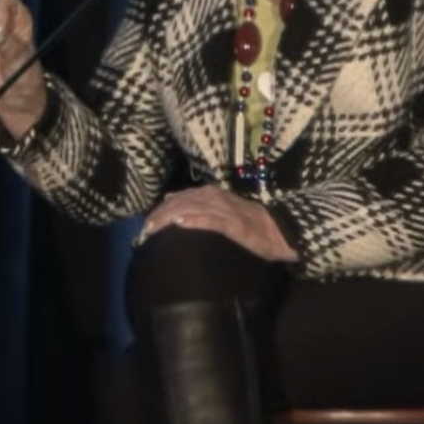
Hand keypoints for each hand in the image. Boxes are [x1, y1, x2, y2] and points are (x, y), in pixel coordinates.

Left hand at [136, 186, 298, 261]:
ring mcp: (224, 210)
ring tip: (155, 227)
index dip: (161, 210)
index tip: (145, 223)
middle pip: (181, 203)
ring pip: (192, 209)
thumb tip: (171, 200)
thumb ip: (197, 204)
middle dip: (161, 215)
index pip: (178, 198)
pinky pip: (211, 220)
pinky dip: (195, 221)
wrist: (278, 230)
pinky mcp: (234, 224)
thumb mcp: (219, 209)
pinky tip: (182, 224)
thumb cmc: (247, 222)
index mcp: (209, 193)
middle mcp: (214, 197)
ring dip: (171, 217)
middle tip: (145, 229)